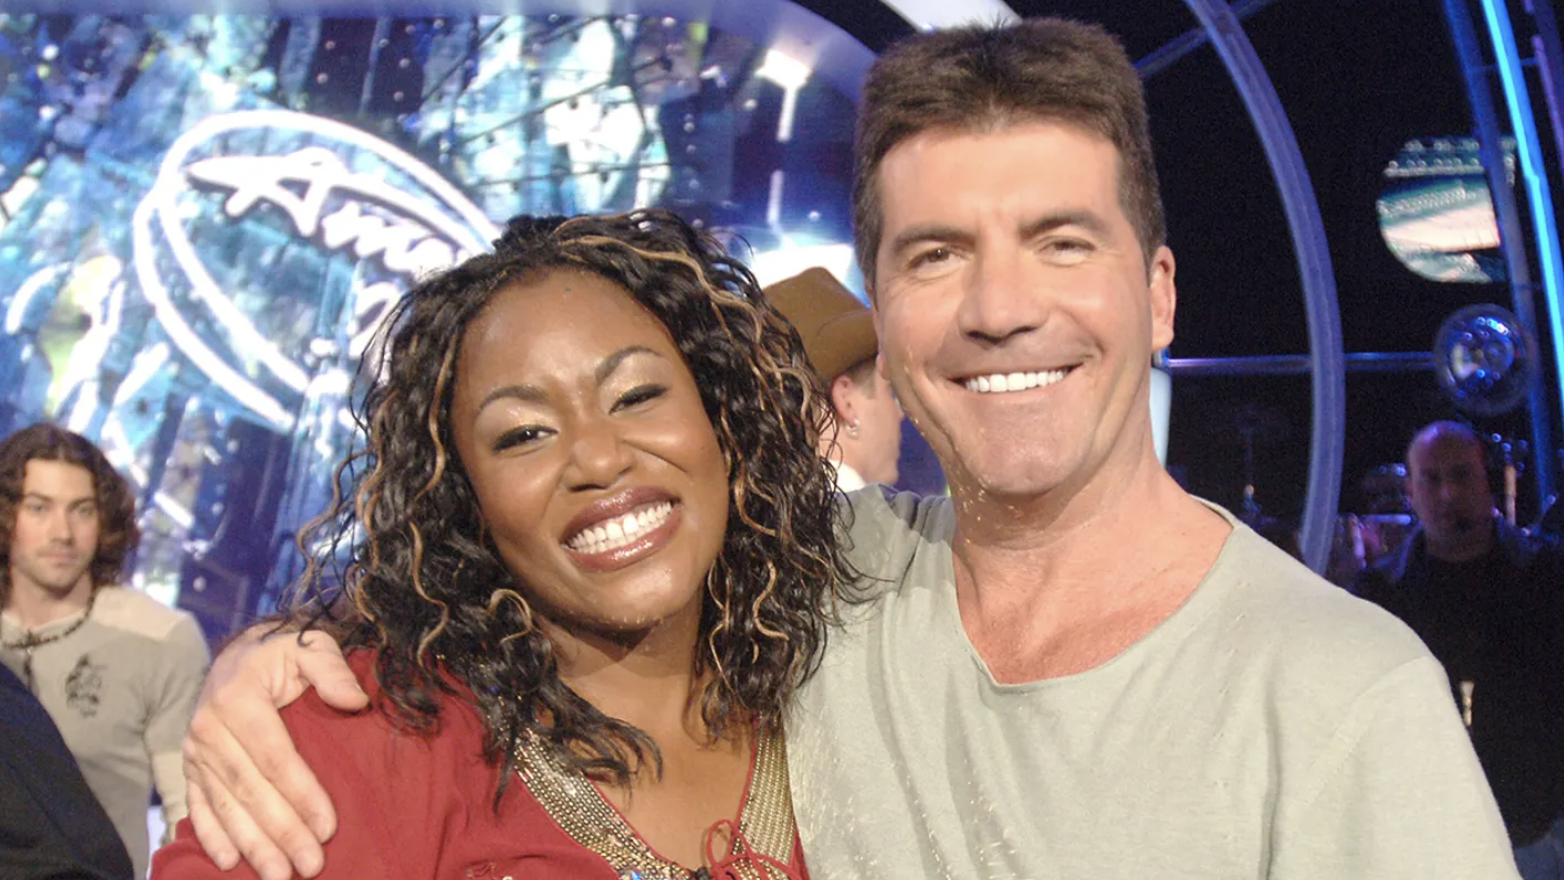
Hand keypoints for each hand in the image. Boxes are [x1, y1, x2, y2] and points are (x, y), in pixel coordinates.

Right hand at [183, 626, 366, 879]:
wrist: (238, 653)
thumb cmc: (281, 653)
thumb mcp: (310, 646)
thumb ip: (332, 670)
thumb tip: (355, 700)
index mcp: (238, 697)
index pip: (275, 757)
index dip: (301, 794)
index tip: (328, 826)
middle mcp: (208, 727)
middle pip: (250, 789)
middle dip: (281, 832)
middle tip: (310, 865)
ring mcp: (194, 750)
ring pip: (225, 805)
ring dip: (252, 844)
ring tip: (278, 875)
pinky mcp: (190, 766)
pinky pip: (199, 805)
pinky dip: (212, 835)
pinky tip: (229, 862)